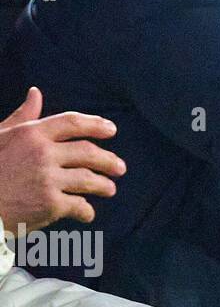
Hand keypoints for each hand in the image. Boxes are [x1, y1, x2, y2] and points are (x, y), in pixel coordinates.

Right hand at [0, 87, 125, 230]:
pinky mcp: (50, 205)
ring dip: (104, 185)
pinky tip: (87, 213)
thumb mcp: (0, 137)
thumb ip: (22, 117)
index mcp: (31, 134)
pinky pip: (79, 206)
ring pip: (89, 179)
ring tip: (110, 189)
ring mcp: (48, 180)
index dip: (96, 125)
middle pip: (88, 152)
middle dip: (109, 160)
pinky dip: (86, 211)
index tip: (112, 130)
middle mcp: (43, 154)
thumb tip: (35, 92)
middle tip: (120, 168)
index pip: (73, 122)